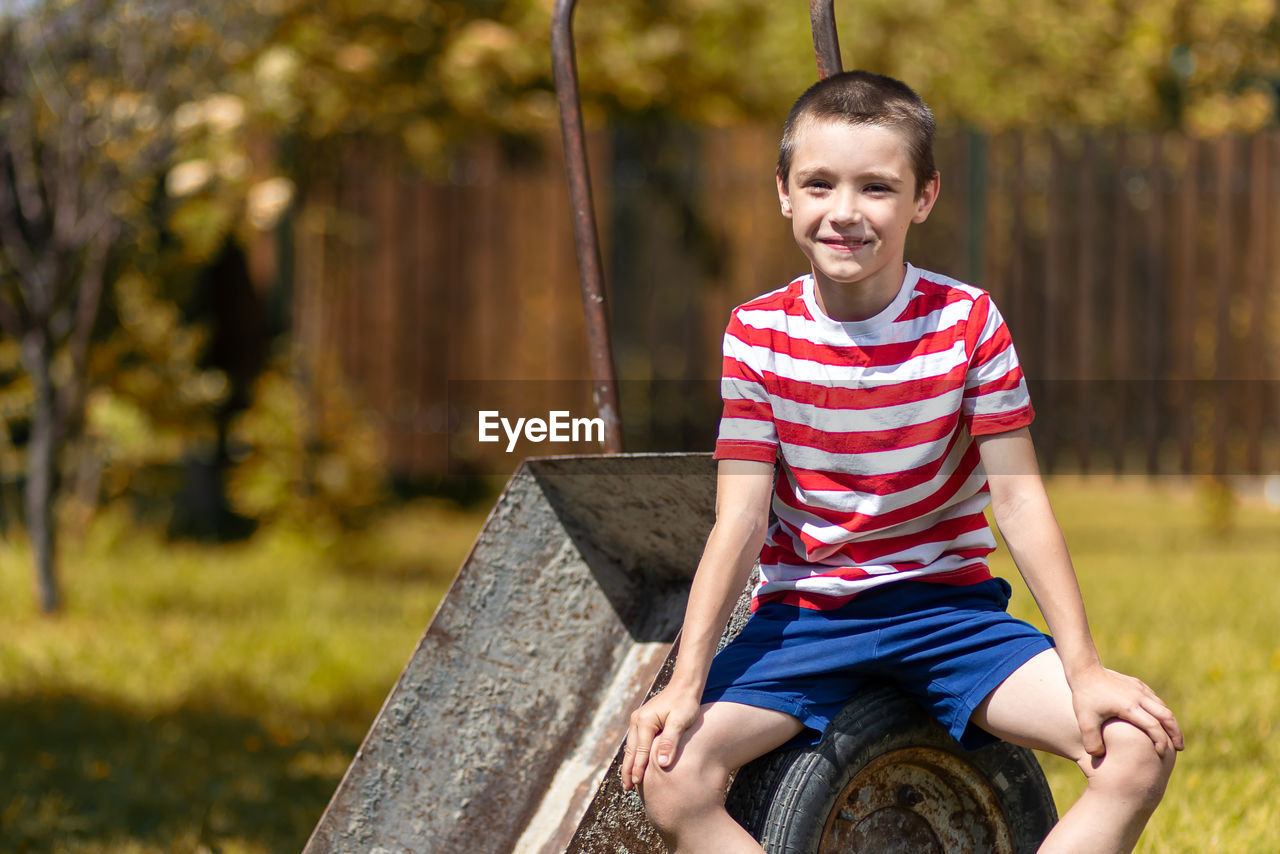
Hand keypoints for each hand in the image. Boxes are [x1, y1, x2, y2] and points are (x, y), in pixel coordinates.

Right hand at [620, 687, 701, 791]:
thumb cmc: (685, 703)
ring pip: (631, 747)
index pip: (640, 752)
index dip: (638, 769)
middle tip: (626, 788)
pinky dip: (634, 755)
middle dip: (628, 770)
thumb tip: (662, 764)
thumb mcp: (680, 722)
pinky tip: (635, 764)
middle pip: (631, 751)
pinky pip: (635, 742)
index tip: (636, 785)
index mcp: (645, 722)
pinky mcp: (641, 720)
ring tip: (628, 781)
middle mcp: (637, 720)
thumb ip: (670, 742)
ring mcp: (637, 720)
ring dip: (629, 764)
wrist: (684, 686)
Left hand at [1068, 665, 1184, 757]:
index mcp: (1129, 706)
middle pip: (1167, 716)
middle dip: (1176, 733)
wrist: (1084, 669)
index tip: (1162, 753)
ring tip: (1172, 737)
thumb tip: (1099, 756)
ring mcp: (1139, 688)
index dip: (1161, 741)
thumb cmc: (1084, 696)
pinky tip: (1160, 720)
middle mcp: (1138, 696)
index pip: (1153, 726)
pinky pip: (1155, 699)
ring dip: (1170, 722)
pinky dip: (1161, 711)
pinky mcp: (1136, 684)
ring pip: (1163, 706)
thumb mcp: (1084, 721)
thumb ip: (1091, 741)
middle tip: (1179, 748)